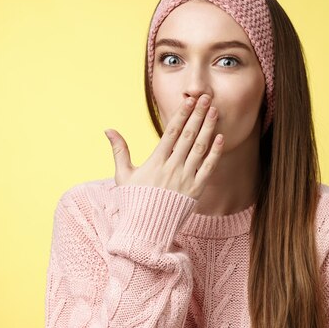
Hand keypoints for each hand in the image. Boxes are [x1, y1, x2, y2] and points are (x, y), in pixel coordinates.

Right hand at [104, 94, 223, 199]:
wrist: (145, 229)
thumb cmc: (134, 201)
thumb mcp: (123, 175)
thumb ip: (119, 150)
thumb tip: (108, 129)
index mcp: (155, 161)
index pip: (171, 132)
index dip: (181, 114)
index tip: (189, 100)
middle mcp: (171, 167)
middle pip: (187, 135)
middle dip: (197, 115)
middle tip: (206, 98)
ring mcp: (185, 179)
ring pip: (199, 148)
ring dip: (208, 128)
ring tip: (215, 111)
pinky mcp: (195, 191)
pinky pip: (208, 168)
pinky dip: (215, 153)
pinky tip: (220, 138)